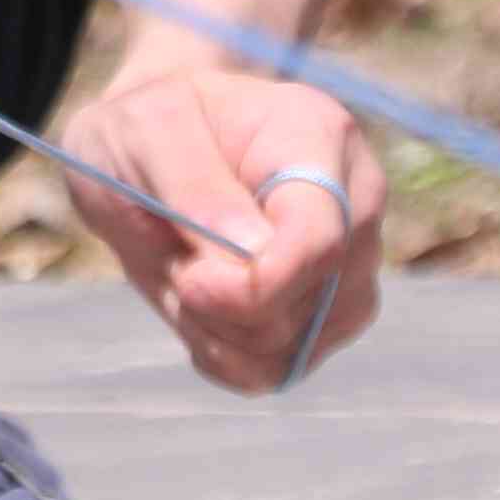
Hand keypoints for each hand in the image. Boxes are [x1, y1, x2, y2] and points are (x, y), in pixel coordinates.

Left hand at [56, 66, 383, 393]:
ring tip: (186, 272)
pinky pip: (279, 372)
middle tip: (177, 256)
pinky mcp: (327, 316)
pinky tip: (197, 308)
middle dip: (223, 305)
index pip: (320, 242)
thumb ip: (195, 188)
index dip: (253, 285)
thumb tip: (255, 255)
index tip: (186, 276)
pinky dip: (224, 355)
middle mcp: (355, 205)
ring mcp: (350, 265)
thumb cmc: (147, 128)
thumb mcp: (144, 132)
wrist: (147, 151)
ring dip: (218, 331)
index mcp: (321, 138)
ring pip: (297, 348)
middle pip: (310, 307)